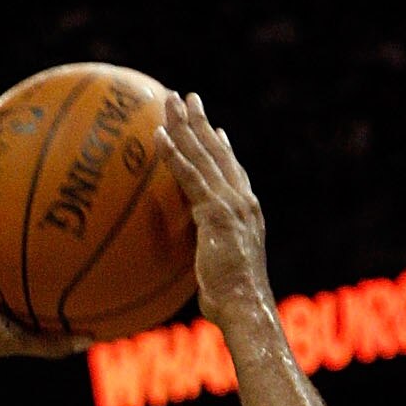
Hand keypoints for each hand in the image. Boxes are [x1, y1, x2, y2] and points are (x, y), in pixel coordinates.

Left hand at [156, 93, 271, 326]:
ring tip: (169, 101)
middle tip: (187, 97)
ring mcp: (232, 203)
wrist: (245, 308)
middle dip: (201, 122)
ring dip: (185, 126)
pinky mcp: (216, 212)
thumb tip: (197, 268)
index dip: (221, 148)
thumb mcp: (220, 274)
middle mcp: (243, 200)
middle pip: (219, 152)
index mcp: (247, 212)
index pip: (233, 172)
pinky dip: (174, 155)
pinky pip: (190, 177)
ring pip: (204, 155)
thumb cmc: (231, 304)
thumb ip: (209, 258)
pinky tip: (158, 137)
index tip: (213, 129)